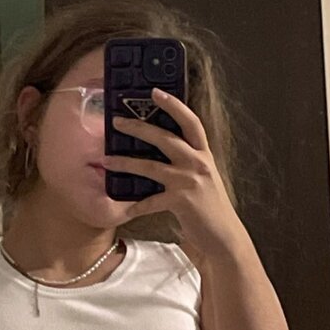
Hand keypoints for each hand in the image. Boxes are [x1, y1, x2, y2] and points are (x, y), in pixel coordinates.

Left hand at [103, 88, 249, 263]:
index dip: (174, 105)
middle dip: (139, 127)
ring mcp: (190, 182)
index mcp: (203, 155)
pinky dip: (136, 206)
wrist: (223, 237)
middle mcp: (198, 164)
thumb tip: (158, 153)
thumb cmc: (208, 208)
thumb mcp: (202, 178)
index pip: (191, 122)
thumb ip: (186, 164)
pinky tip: (124, 209)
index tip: (155, 92)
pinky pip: (151, 201)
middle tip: (117, 121)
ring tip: (106, 160)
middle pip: (165, 138)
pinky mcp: (182, 201)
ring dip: (125, 163)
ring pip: (151, 167)